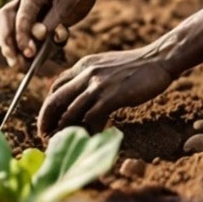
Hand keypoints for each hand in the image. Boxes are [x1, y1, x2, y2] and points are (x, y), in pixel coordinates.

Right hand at [0, 0, 98, 68]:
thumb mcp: (68, 2)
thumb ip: (53, 19)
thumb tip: (37, 35)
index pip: (20, 15)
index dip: (22, 35)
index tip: (29, 52)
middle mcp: (25, 1)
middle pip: (8, 22)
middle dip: (9, 43)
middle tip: (15, 61)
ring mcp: (29, 11)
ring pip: (13, 30)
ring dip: (15, 49)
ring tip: (21, 66)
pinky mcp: (36, 20)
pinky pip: (26, 35)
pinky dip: (28, 49)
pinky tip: (32, 62)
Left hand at [37, 46, 172, 138]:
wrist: (157, 60)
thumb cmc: (135, 67)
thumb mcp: (105, 66)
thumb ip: (91, 78)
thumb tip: (81, 98)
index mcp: (83, 66)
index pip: (56, 87)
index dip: (48, 106)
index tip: (47, 120)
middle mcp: (86, 73)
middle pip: (55, 100)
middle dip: (46, 120)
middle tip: (44, 135)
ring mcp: (98, 85)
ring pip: (70, 111)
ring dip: (64, 129)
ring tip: (61, 141)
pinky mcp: (111, 96)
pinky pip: (91, 116)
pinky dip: (87, 129)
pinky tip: (88, 137)